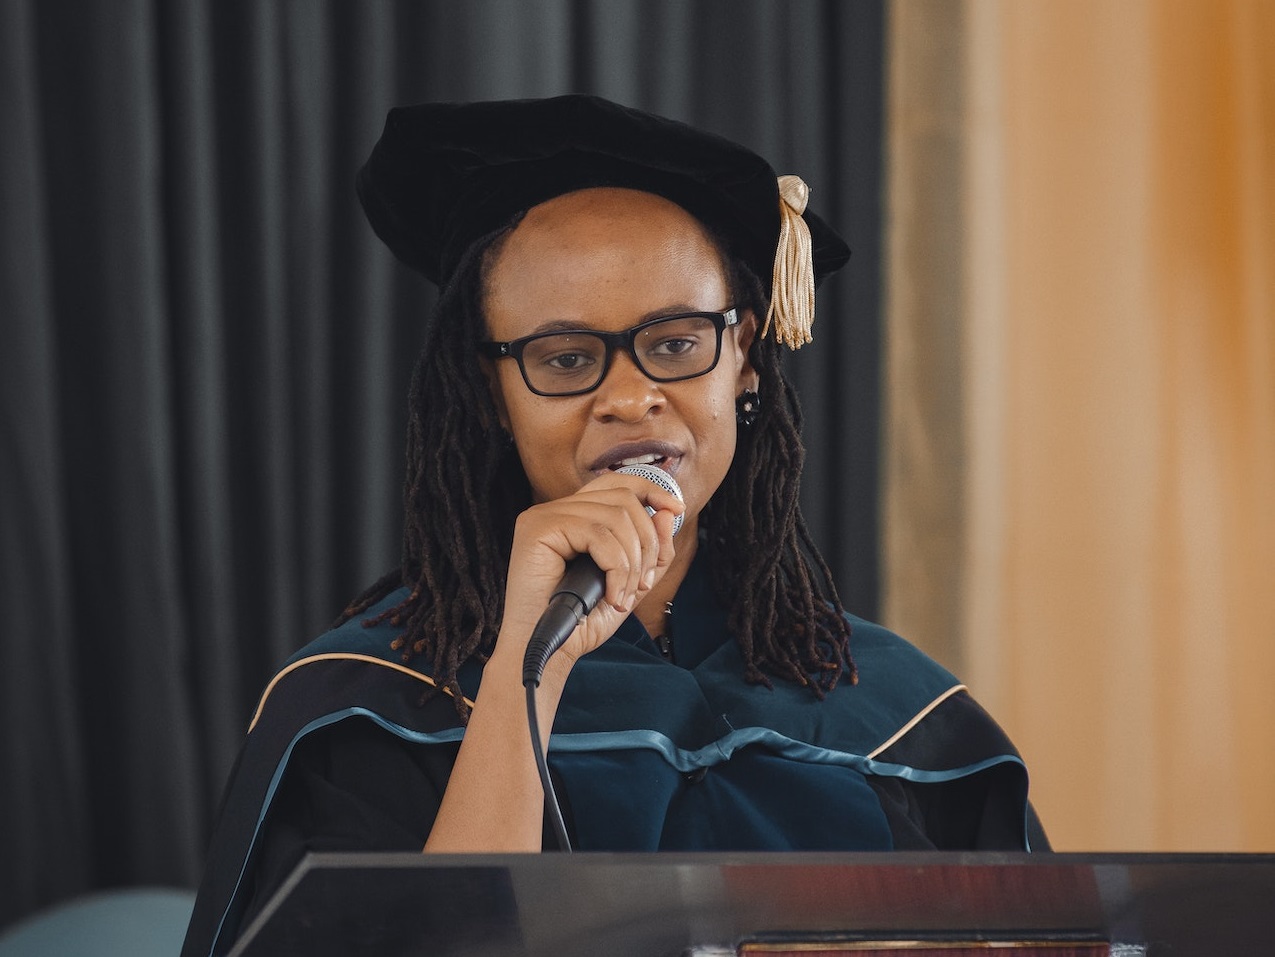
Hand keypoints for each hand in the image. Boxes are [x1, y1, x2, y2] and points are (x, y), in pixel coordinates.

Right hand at [495, 471, 683, 671]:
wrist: (551, 652)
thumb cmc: (583, 621)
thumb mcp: (632, 583)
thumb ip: (652, 551)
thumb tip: (667, 513)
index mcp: (575, 517)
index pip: (617, 483)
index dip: (651, 489)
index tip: (677, 509)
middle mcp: (557, 510)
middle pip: (623, 499)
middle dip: (646, 543)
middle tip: (642, 584)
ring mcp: (544, 516)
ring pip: (615, 517)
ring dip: (632, 562)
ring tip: (624, 596)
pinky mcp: (538, 528)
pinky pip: (597, 534)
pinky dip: (616, 568)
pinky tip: (611, 596)